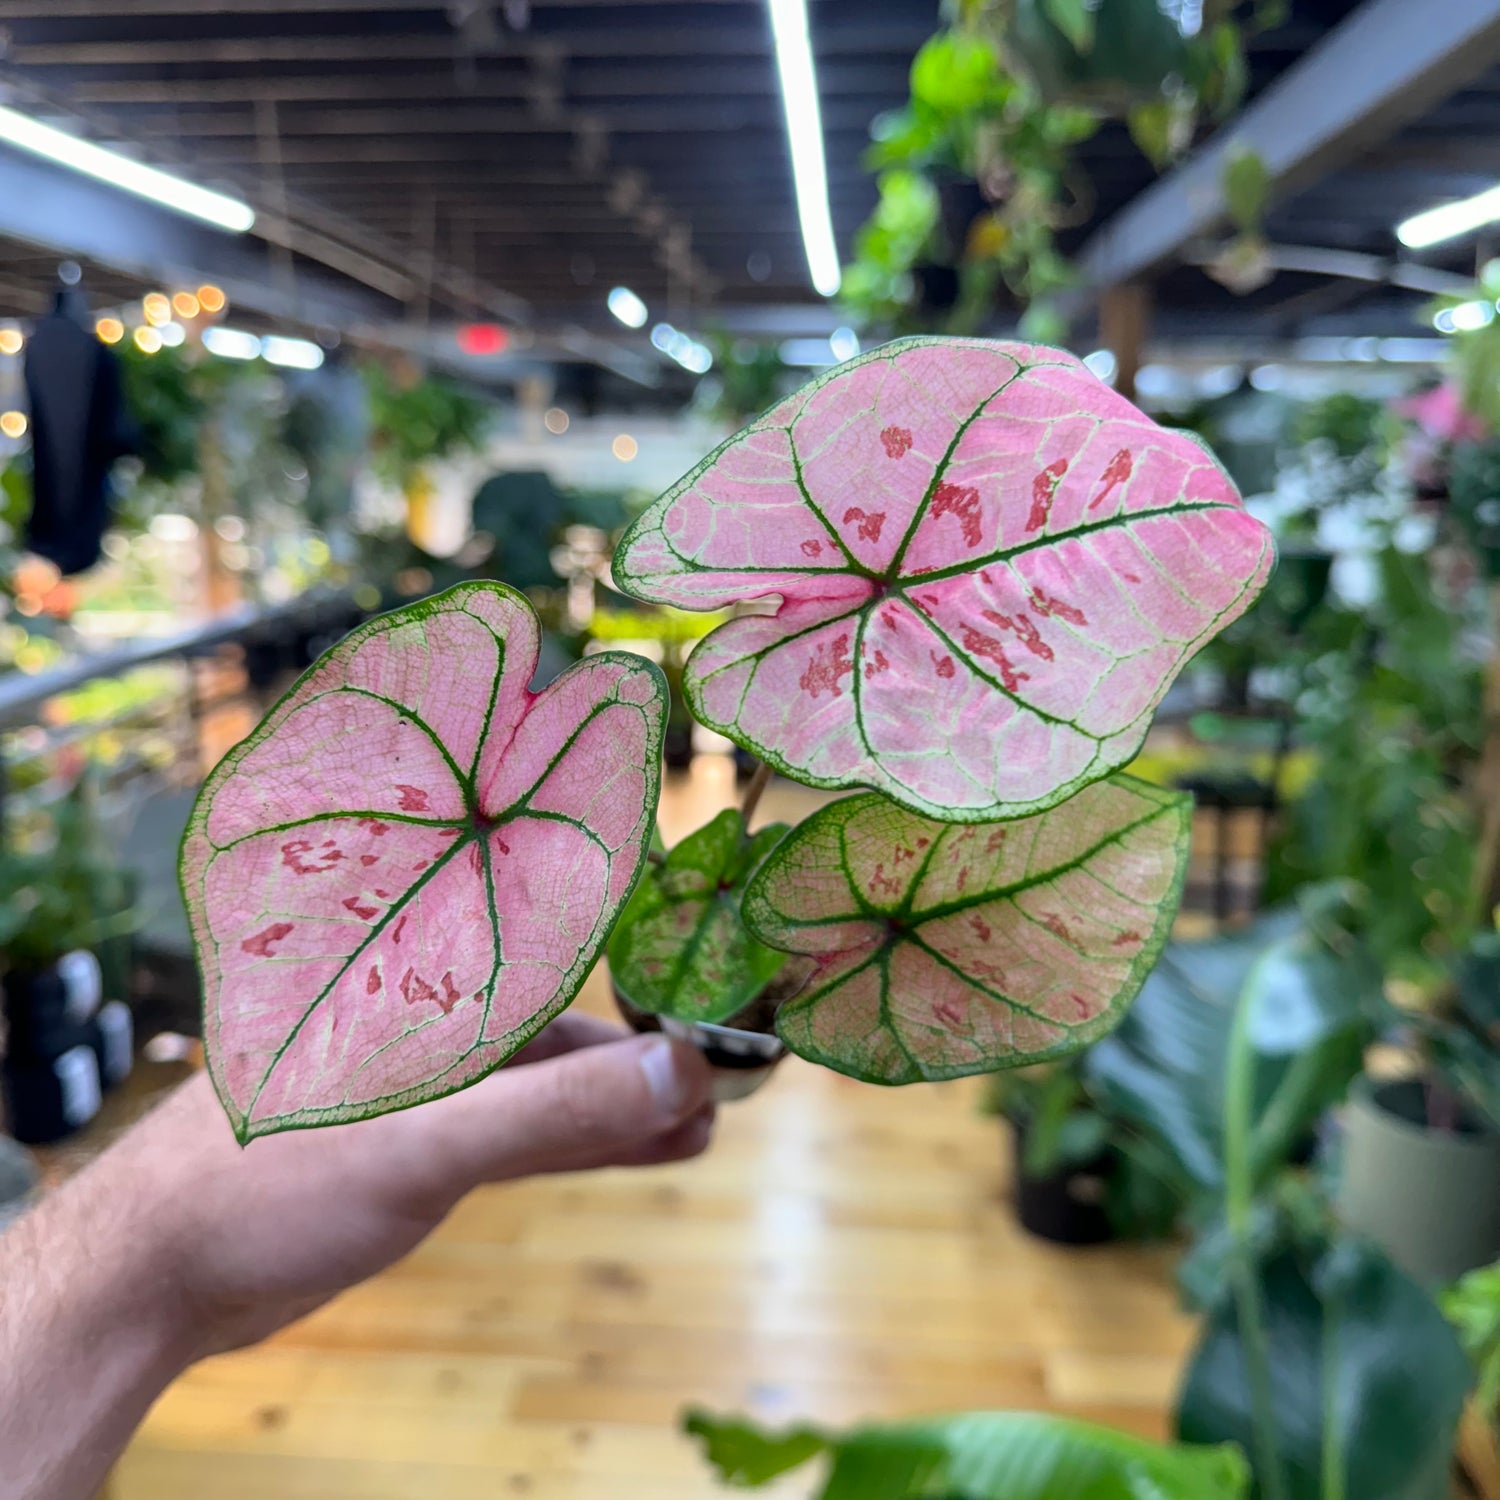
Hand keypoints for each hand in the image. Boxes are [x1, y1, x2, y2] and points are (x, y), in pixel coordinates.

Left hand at [105, 1015, 715, 1354]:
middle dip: (639, 1049)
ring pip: (545, 1079)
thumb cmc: (264, 1184)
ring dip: (618, 1103)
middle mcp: (427, 1012)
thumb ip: (554, 1111)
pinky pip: (520, 1126)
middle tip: (726, 1081)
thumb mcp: (425, 1147)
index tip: (717, 984)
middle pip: (560, 1015)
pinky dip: (578, 1138)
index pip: (552, 935)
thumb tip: (679, 1071)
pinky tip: (639, 1149)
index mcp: (421, 973)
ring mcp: (424, 1078)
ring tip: (700, 1126)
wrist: (155, 1277)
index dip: (637, 954)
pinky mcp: (417, 1139)